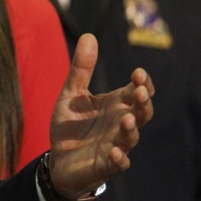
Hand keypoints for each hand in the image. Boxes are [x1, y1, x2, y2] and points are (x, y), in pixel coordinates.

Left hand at [47, 33, 154, 200]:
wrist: (57, 159)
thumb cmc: (71, 127)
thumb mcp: (71, 94)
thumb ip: (80, 69)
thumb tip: (89, 35)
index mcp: (116, 106)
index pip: (138, 92)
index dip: (142, 83)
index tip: (138, 73)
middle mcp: (120, 125)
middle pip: (142, 113)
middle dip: (143, 103)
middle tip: (139, 91)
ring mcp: (116, 145)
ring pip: (132, 137)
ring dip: (131, 129)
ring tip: (127, 120)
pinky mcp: (106, 166)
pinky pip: (118, 164)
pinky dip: (119, 159)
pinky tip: (115, 152)